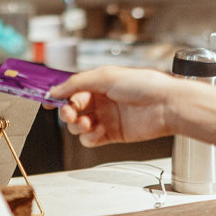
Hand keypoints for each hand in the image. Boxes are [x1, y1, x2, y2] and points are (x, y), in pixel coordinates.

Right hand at [50, 66, 178, 145]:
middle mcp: (102, 100)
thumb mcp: (106, 76)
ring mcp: (107, 118)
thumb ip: (77, 83)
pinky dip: (89, 137)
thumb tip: (56, 89)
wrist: (166, 106)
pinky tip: (96, 132)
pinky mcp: (113, 134)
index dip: (60, 96)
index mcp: (99, 83)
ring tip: (86, 123)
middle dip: (68, 112)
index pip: (72, 90)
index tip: (49, 101)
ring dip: (77, 125)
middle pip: (73, 109)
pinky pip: (91, 139)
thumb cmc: (144, 85)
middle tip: (70, 113)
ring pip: (79, 126)